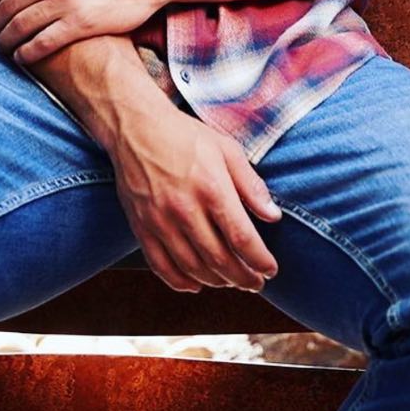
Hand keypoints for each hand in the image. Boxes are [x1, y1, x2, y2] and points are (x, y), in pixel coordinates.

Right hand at [108, 105, 282, 293]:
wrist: (136, 127)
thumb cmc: (184, 135)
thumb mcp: (226, 149)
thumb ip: (250, 184)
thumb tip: (273, 216)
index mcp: (211, 188)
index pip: (241, 238)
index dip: (259, 260)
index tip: (270, 269)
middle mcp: (185, 209)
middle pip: (219, 260)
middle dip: (243, 278)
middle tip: (255, 283)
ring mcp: (160, 221)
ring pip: (192, 267)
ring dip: (216, 281)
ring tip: (231, 281)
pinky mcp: (141, 227)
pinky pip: (161, 266)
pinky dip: (180, 281)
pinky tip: (196, 283)